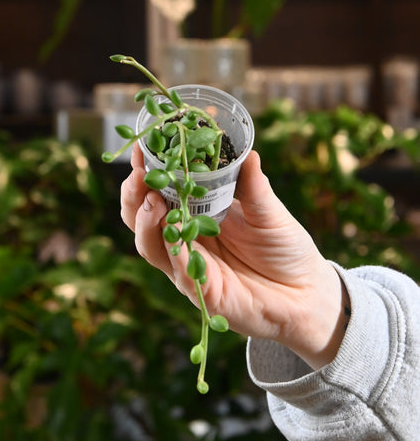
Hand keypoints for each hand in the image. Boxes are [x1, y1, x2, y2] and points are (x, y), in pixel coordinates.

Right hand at [121, 145, 348, 369]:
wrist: (306, 293)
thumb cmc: (285, 247)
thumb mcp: (269, 212)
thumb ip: (254, 186)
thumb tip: (248, 153)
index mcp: (196, 212)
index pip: (159, 189)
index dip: (146, 170)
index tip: (139, 148)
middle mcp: (185, 238)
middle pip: (142, 217)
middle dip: (134, 194)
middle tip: (140, 174)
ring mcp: (188, 265)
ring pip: (150, 245)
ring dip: (146, 221)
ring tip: (153, 200)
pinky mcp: (201, 292)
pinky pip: (178, 271)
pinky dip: (172, 251)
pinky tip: (172, 234)